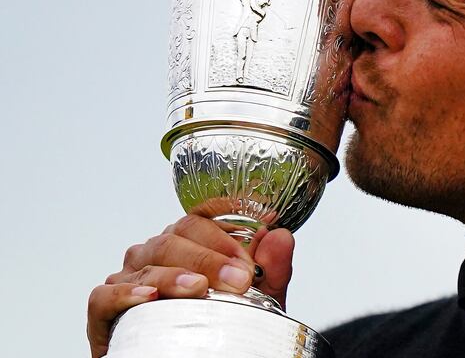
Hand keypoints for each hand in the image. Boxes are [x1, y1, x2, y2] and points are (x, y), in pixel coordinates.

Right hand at [86, 216, 294, 357]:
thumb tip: (280, 236)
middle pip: (178, 235)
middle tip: (239, 278)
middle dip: (212, 256)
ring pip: (149, 263)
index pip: (202, 217)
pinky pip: (106, 295)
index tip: (254, 244)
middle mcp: (156, 253)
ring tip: (200, 288)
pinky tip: (149, 297)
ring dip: (177, 274)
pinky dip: (126, 294)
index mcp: (188, 242)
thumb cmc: (217, 328)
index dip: (228, 226)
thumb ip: (270, 269)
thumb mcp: (255, 300)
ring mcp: (128, 278)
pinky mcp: (104, 309)